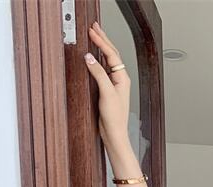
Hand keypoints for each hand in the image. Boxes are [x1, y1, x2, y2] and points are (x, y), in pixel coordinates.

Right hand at [84, 22, 131, 151]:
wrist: (115, 134)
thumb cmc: (115, 118)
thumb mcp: (106, 93)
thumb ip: (99, 74)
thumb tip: (90, 57)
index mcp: (123, 78)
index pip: (111, 54)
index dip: (101, 41)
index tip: (92, 32)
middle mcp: (120, 79)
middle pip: (111, 54)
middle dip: (103, 39)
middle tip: (94, 27)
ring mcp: (114, 83)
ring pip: (108, 60)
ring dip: (101, 47)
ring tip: (94, 36)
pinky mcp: (108, 89)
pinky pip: (103, 69)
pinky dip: (98, 59)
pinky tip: (94, 56)